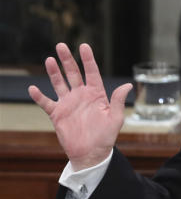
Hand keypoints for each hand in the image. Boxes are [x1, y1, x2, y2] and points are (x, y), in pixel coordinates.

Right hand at [28, 43, 131, 169]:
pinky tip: (33, 88)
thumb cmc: (106, 136)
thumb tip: (128, 85)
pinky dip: (39, 96)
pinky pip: (46, 102)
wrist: (91, 153)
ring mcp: (68, 103)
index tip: (84, 46)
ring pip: (59, 83)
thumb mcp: (115, 118)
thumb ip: (118, 101)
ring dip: (54, 72)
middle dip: (68, 59)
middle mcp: (81, 95)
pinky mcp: (57, 114)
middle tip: (61, 45)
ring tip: (50, 59)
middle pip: (73, 73)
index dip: (88, 59)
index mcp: (96, 94)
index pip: (92, 72)